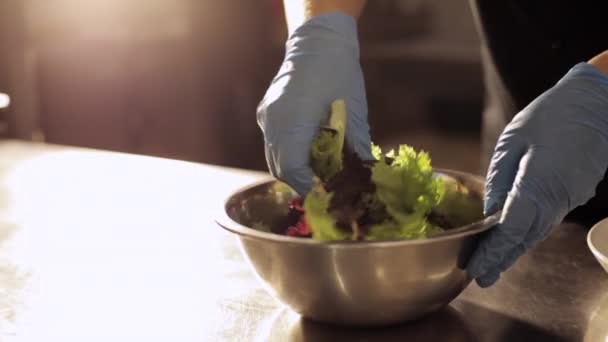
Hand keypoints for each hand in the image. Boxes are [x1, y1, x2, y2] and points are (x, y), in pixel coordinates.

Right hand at [256, 12, 371, 194]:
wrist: (319, 40)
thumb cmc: (340, 73)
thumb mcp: (353, 112)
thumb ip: (357, 147)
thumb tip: (366, 176)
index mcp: (293, 121)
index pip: (292, 168)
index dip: (309, 186)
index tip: (327, 193)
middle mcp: (273, 121)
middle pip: (279, 167)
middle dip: (301, 181)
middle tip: (325, 187)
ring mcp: (267, 116)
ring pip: (273, 156)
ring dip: (294, 169)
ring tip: (318, 172)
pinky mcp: (266, 112)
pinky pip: (273, 142)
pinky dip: (288, 153)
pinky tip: (308, 152)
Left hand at [467, 62, 607, 286]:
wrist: (596, 104)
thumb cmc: (549, 116)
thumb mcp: (513, 143)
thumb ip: (500, 180)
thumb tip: (489, 214)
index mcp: (537, 184)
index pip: (511, 229)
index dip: (492, 252)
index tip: (475, 269)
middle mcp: (557, 198)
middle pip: (524, 237)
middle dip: (501, 259)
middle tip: (481, 278)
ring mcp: (570, 199)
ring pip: (537, 231)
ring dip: (515, 250)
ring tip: (493, 266)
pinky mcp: (575, 194)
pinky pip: (548, 219)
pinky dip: (529, 233)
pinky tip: (515, 240)